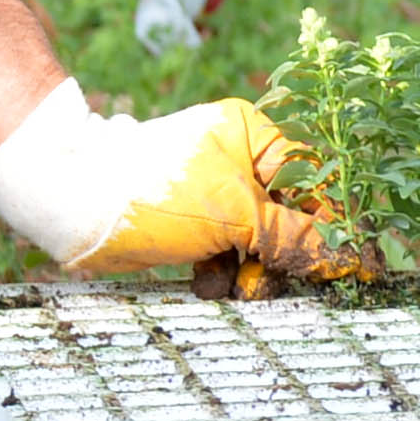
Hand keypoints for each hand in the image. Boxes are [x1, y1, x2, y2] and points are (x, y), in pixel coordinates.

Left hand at [0, 80, 333, 276]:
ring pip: (260, 244)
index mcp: (253, 135)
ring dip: (254, 272)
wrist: (73, 202)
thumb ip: (294, 236)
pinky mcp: (193, 226)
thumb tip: (347, 259)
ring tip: (237, 285)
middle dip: (286, 255)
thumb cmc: (155, 193)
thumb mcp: (236, 212)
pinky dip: (222, 275)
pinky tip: (206, 282)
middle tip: (276, 282)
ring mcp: (214, 194)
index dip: (333, 226)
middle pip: (292, 218)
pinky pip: (227, 255)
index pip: (317, 181)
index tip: (347, 268)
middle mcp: (237, 159)